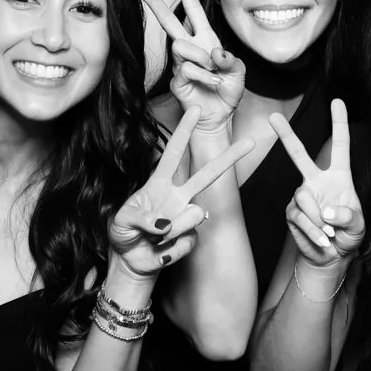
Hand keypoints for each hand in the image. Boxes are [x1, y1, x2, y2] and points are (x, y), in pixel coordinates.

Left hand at [109, 106, 254, 277]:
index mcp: (159, 183)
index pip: (173, 153)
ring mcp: (185, 216)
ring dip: (172, 229)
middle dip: (228, 159)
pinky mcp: (190, 238)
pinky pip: (187, 241)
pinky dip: (169, 249)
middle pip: (206, 175)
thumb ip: (140, 218)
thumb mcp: (120, 220)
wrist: (130, 260)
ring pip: (195, 214)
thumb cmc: (123, 233)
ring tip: (153, 238)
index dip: (183, 132)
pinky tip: (161, 249)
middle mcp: (177, 196)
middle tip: (250, 143)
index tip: (195, 110)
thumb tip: (165, 224)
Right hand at [137, 0, 244, 131]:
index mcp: (206, 38)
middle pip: (169, 20)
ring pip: (181, 46)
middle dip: (154, 1)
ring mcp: (181, 63)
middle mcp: (191, 47)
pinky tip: (213, 82)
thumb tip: (215, 51)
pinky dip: (204, 76)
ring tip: (216, 73)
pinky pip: (187, 69)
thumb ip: (231, 60)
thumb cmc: (228, 91)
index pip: (192, 9)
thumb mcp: (239, 72)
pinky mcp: (176, 79)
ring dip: (201, 58)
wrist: (219, 116)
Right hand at [269, 99, 364, 267]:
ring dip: (320, 221)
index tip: (337, 101)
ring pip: (304, 199)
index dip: (339, 123)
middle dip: (286, 136)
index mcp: (339, 176)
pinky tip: (322, 240)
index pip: (339, 146)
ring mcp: (302, 195)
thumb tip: (327, 210)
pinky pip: (300, 217)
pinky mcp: (292, 212)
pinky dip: (313, 231)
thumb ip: (348, 216)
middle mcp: (317, 181)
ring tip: (330, 235)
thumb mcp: (358, 226)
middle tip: (273, 116)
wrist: (331, 257)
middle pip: (299, 155)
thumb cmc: (348, 236)